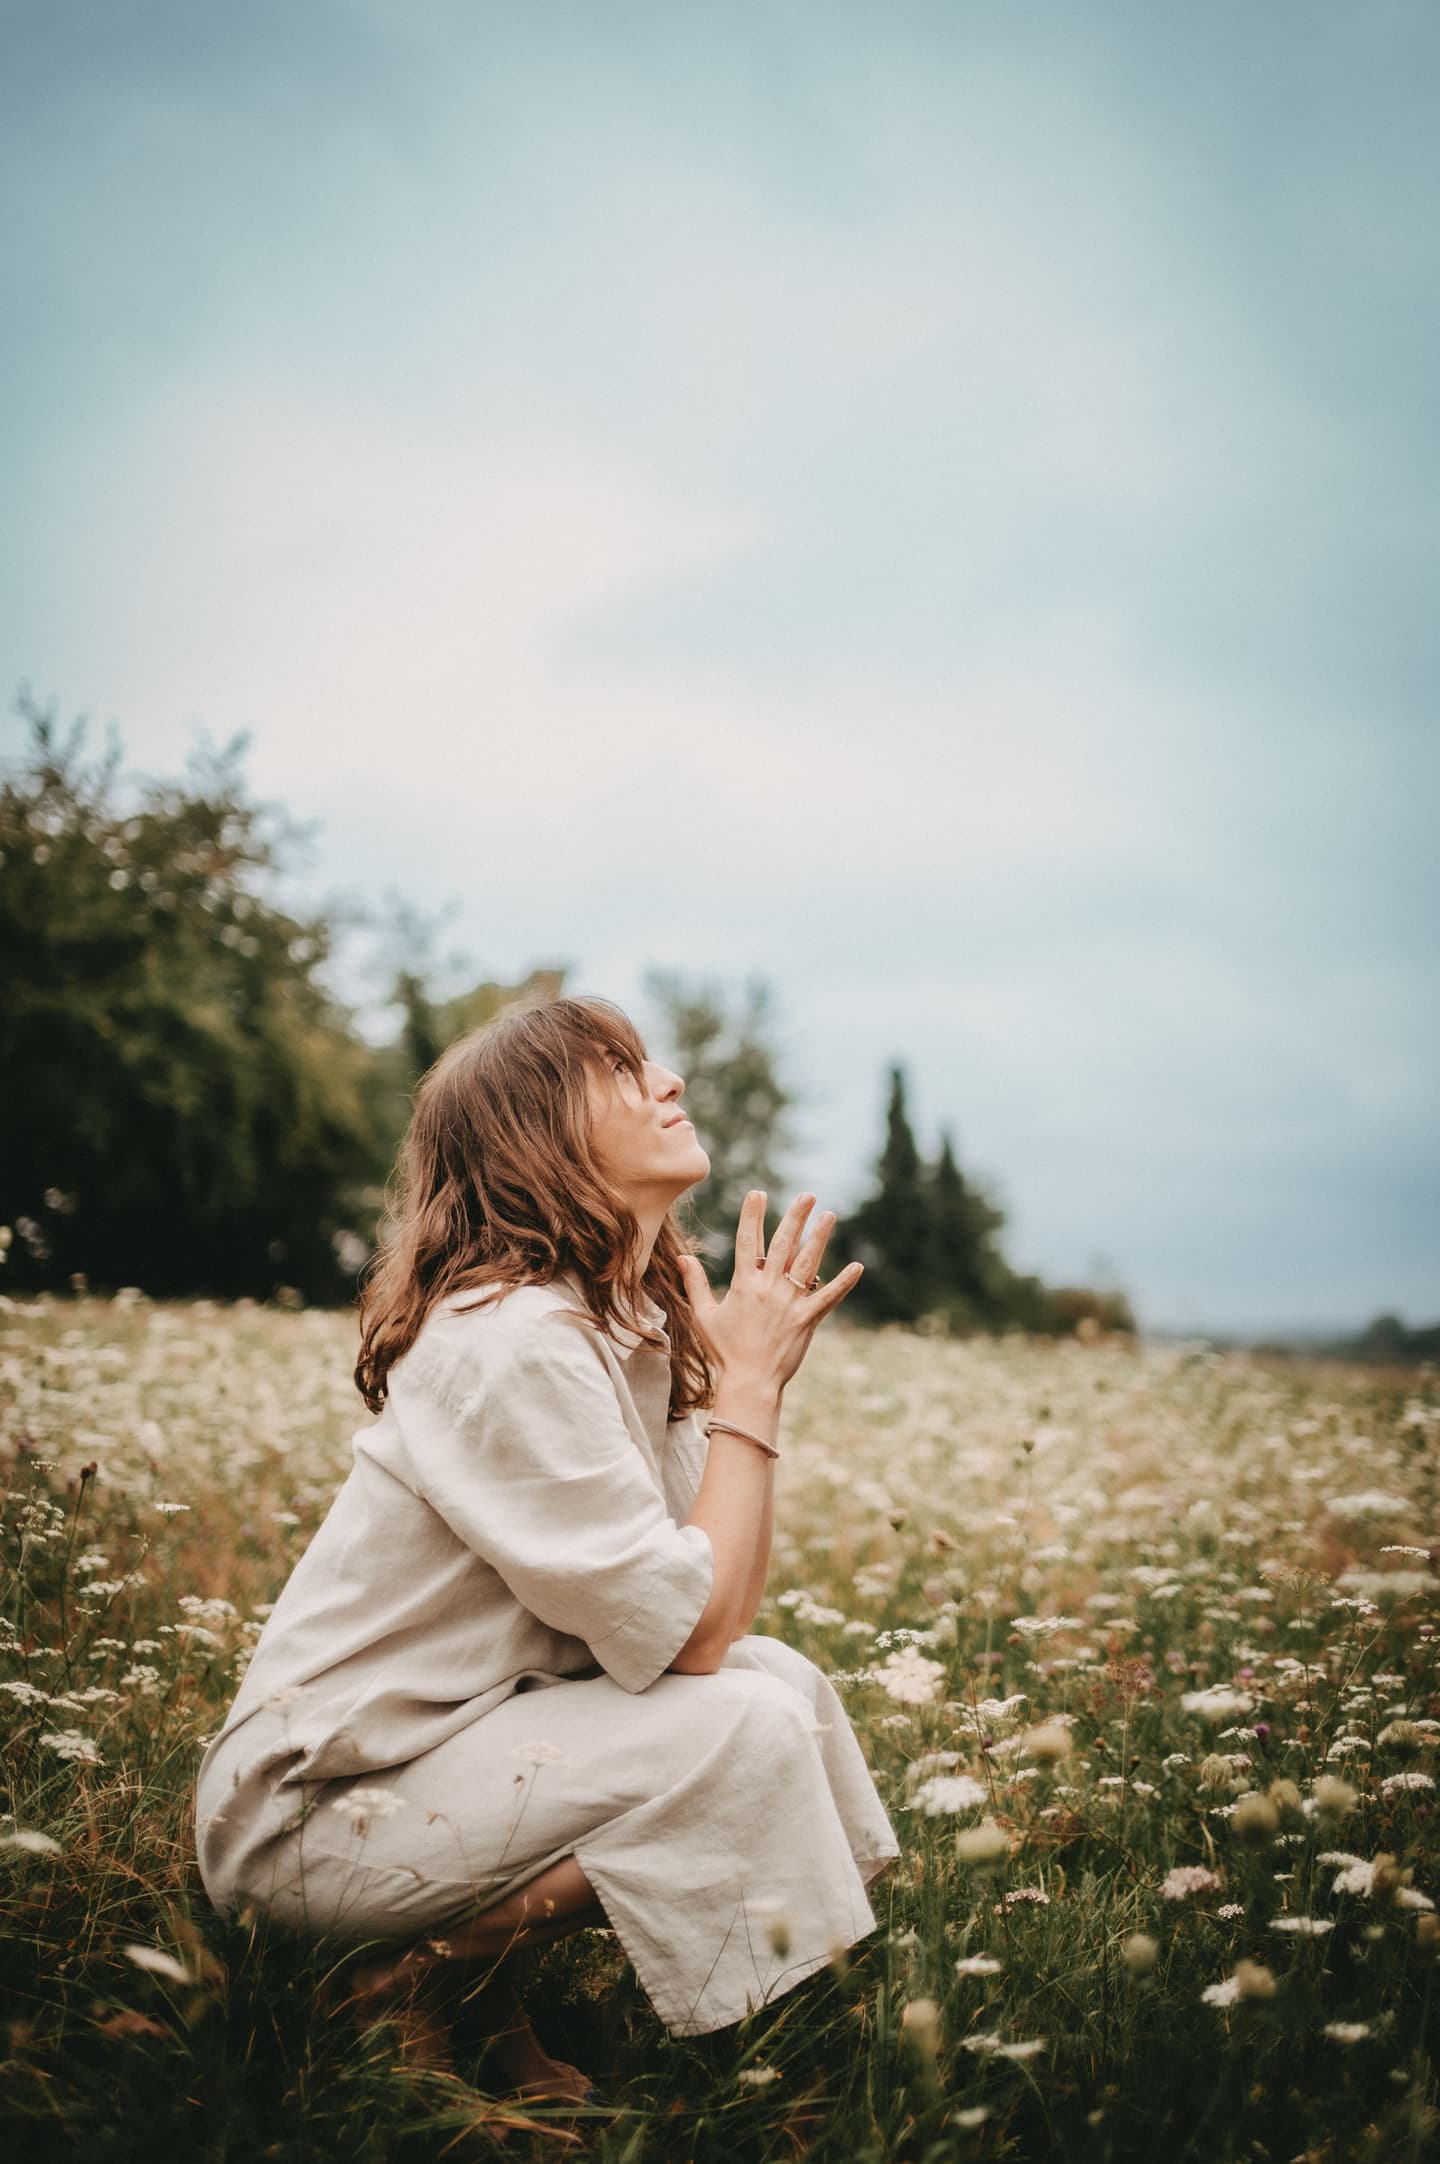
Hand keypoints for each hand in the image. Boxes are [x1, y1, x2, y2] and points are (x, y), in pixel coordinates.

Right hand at [676, 1189, 862, 1392]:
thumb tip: (682, 1257)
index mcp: (743, 1285)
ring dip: (819, 1238)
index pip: (748, 1242)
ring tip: (829, 1216)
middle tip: (807, 1195)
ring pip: (807, 1263)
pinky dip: (843, 1283)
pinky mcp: (807, 1320)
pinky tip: (857, 1267)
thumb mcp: (704, 1316)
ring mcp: (790, 1304)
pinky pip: (828, 1298)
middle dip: (795, 1217)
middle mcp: (768, 1289)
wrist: (748, 1383)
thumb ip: (695, 1283)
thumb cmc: (724, 1351)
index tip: (757, 1193)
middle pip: (783, 1244)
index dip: (752, 1216)